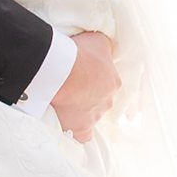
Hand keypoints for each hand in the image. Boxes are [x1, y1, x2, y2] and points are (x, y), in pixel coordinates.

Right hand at [50, 28, 119, 142]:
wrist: (62, 71)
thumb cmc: (80, 54)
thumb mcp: (99, 41)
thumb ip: (105, 48)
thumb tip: (107, 50)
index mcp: (114, 82)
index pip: (106, 83)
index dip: (92, 79)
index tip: (80, 75)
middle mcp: (108, 102)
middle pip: (98, 100)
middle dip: (86, 95)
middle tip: (70, 87)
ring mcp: (95, 117)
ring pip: (89, 116)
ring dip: (79, 110)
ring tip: (62, 101)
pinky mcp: (81, 129)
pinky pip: (81, 135)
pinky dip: (75, 131)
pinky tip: (66, 124)